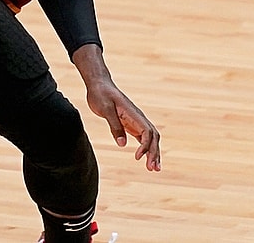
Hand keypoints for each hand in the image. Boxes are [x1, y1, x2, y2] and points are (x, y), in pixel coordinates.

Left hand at [71, 44, 160, 171]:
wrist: (99, 85)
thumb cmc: (101, 95)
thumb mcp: (105, 109)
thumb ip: (114, 126)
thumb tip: (122, 144)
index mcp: (133, 114)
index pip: (147, 132)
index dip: (146, 146)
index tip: (138, 157)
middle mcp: (138, 118)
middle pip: (153, 137)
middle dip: (154, 153)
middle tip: (153, 169)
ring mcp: (135, 121)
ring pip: (150, 138)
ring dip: (153, 153)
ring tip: (154, 169)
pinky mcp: (130, 123)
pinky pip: (142, 137)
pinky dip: (146, 148)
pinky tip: (145, 158)